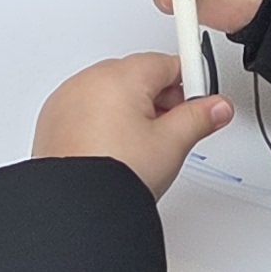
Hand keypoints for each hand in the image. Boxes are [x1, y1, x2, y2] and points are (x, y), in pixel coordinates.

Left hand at [34, 52, 235, 194]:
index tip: (201, 101)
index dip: (191, 83)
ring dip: (130, 112)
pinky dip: (102, 123)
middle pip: (139, 76)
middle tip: (171, 132)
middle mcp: (89, 80)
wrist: (73, 208)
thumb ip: (199, 117)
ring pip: (112, 93)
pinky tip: (114, 151)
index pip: (168, 63)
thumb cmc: (111, 176)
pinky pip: (87, 109)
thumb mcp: (170, 144)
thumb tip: (217, 106)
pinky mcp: (54, 120)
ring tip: (140, 148)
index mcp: (120, 77)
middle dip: (160, 100)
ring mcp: (67, 99)